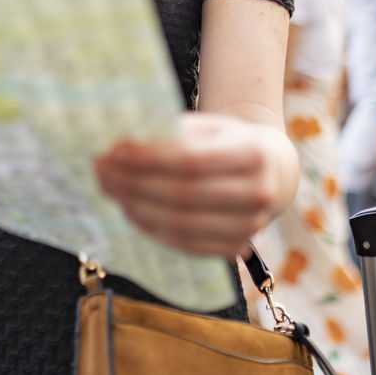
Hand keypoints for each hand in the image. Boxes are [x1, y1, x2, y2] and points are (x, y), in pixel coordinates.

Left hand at [95, 113, 290, 260]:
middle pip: (183, 196)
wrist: (273, 171)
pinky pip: (186, 245)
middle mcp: (257, 193)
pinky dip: (153, 229)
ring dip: (137, 208)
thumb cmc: (231, 142)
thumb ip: (177, 134)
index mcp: (253, 153)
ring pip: (181, 225)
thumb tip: (124, 144)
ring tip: (110, 189)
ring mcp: (250, 226)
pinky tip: (130, 210)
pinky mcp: (236, 248)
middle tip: (102, 170)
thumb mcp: (212, 126)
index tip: (115, 151)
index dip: (149, 159)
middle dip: (134, 183)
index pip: (192, 161)